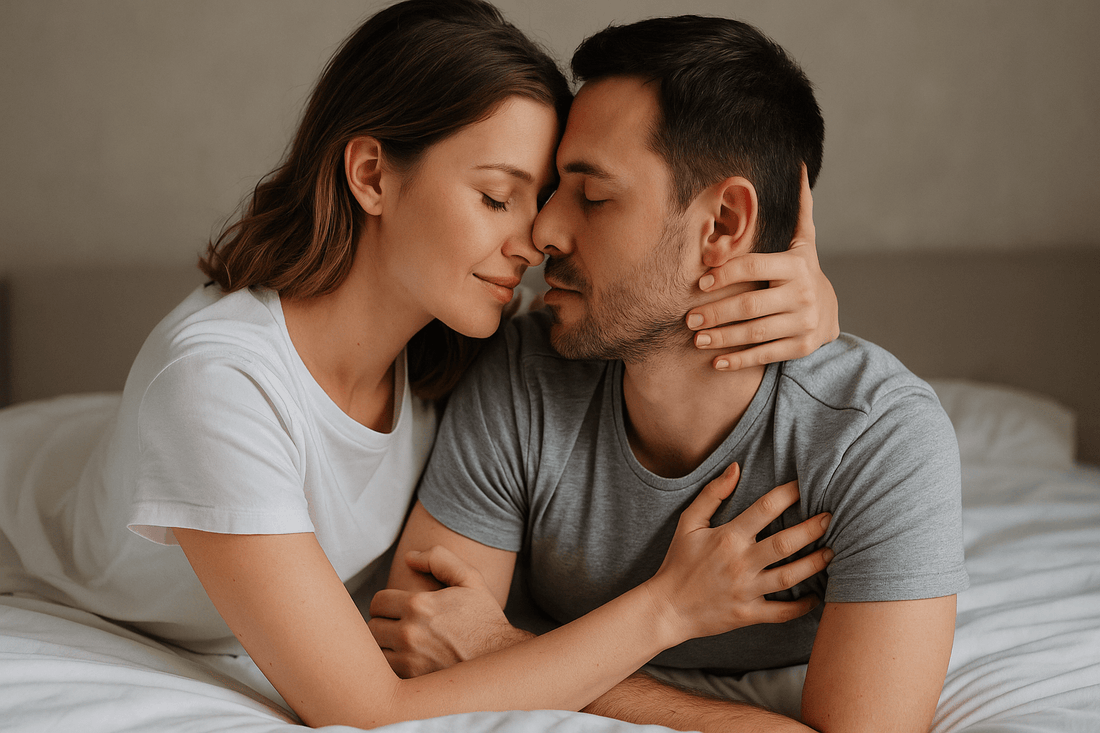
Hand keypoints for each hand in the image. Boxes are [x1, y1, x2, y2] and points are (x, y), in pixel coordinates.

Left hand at [368, 546, 523, 676]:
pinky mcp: (412, 681)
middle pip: (372, 627)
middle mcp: (410, 634)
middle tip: (400, 626)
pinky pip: (386, 673)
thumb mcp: (470, 580)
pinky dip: (392, 667)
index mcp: (420, 605)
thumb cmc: (484, 619)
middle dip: (384, 624)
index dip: (387, 603)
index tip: (399, 608)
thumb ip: (440, 560)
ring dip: (386, 647)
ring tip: (403, 645)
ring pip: (376, 652)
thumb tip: (410, 557)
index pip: (378, 602)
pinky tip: (409, 661)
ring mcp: (410, 660)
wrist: (501, 659)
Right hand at [644, 463, 832, 642]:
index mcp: (727, 538)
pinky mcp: (749, 614)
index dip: (789, 494)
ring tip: (832, 551)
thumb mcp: (688, 523)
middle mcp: (740, 563)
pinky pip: (783, 612)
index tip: (806, 485)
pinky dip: (803, 605)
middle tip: (831, 517)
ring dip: (815, 563)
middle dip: (812, 528)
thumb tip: (736, 467)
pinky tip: (817, 595)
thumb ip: (712, 494)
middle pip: (785, 543)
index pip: (765, 509)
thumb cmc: (678, 562)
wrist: (666, 608)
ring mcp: (746, 591)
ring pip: (790, 577)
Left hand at [686, 165, 839, 370]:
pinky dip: (739, 360)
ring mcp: (803, 322)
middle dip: (716, 312)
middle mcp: (802, 294)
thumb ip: (797, 209)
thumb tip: (798, 166)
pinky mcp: (801, 346)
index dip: (726, 273)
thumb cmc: (802, 271)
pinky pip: (765, 354)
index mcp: (796, 265)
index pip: (754, 267)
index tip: (701, 281)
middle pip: (750, 305)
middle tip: (688, 317)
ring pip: (755, 333)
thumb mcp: (803, 241)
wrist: (830, 310)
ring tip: (696, 339)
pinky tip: (716, 362)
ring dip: (722, 338)